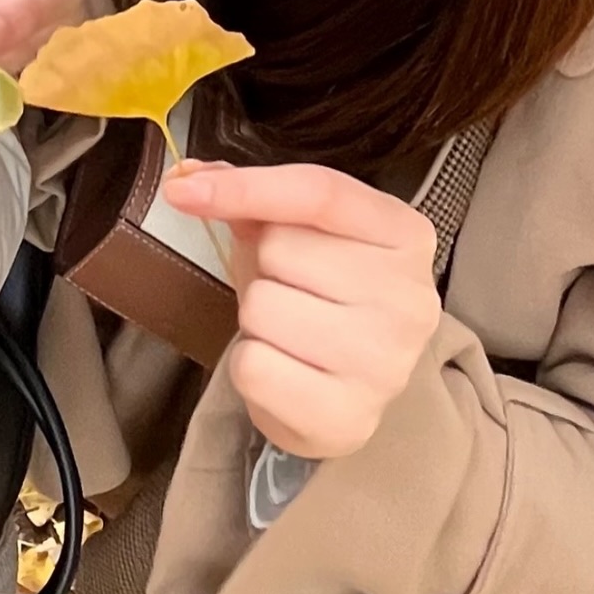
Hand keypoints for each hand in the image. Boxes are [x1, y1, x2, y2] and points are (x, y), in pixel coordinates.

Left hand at [166, 161, 440, 459]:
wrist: (342, 393)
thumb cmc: (320, 300)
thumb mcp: (295, 236)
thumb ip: (250, 198)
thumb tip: (188, 178)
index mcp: (406, 234)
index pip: (321, 192)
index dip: (247, 186)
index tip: (183, 190)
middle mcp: (410, 296)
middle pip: (282, 249)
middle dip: (264, 268)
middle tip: (291, 292)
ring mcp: (385, 362)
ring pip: (263, 307)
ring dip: (256, 320)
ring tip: (289, 333)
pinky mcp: (348, 416)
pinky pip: (253, 366)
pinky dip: (250, 365)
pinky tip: (285, 370)